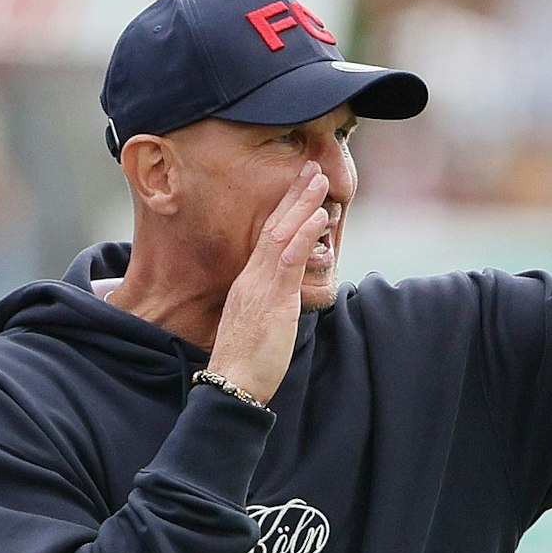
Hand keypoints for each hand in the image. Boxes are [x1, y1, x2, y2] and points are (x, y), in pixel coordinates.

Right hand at [206, 161, 330, 405]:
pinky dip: (304, 234)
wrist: (231, 384)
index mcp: (248, 283)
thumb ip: (270, 307)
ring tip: (319, 179)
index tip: (298, 190)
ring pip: (281, 235)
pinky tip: (317, 216)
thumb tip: (284, 300)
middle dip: (293, 196)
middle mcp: (251, 278)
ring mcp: (260, 286)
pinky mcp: (272, 299)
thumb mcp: (259, 326)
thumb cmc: (246, 363)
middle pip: (273, 227)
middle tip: (311, 168)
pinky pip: (288, 259)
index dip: (283, 211)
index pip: (267, 238)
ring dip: (302, 204)